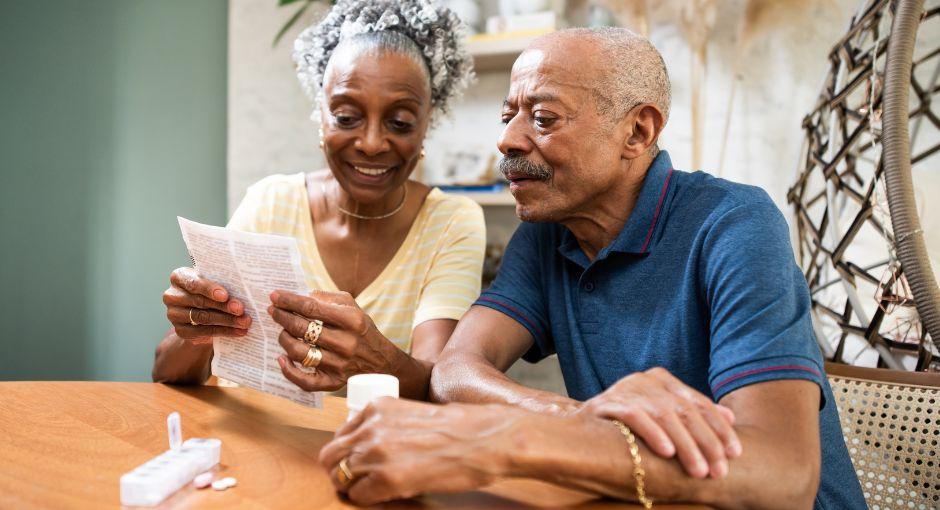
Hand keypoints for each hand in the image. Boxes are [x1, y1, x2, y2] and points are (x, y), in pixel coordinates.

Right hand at [162, 267, 249, 344]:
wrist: (201, 313)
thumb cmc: (211, 291)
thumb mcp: (214, 283)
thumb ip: (223, 283)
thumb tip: (244, 291)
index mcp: (179, 277)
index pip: (193, 282)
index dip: (209, 289)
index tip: (225, 295)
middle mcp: (172, 295)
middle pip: (200, 301)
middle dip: (224, 306)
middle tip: (241, 310)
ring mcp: (173, 314)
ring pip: (203, 318)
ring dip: (227, 321)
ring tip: (244, 322)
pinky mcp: (180, 331)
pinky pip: (203, 332)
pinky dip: (224, 332)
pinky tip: (238, 331)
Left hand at [268, 290, 398, 391]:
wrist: (382, 361)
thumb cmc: (362, 330)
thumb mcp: (353, 307)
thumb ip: (328, 298)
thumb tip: (302, 296)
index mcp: (351, 320)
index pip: (312, 308)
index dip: (289, 301)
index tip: (274, 296)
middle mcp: (345, 343)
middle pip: (302, 329)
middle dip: (282, 317)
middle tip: (272, 311)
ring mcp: (339, 365)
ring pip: (299, 352)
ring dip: (284, 339)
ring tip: (282, 332)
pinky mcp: (334, 382)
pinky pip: (305, 381)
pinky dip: (289, 371)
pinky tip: (282, 359)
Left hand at [318, 398, 512, 504]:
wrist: (485, 439)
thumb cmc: (459, 428)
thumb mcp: (413, 413)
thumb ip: (387, 424)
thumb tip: (372, 446)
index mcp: (377, 407)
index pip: (340, 434)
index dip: (347, 451)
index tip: (357, 460)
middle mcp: (371, 427)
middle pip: (330, 456)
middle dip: (339, 470)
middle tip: (356, 480)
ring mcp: (376, 453)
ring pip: (339, 476)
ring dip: (352, 486)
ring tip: (372, 489)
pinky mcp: (386, 479)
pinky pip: (358, 495)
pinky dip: (366, 499)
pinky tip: (384, 495)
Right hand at [578, 367, 740, 478]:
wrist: (579, 428)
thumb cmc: (627, 426)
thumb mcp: (663, 417)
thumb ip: (693, 414)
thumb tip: (730, 416)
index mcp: (662, 379)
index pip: (699, 404)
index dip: (720, 429)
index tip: (735, 453)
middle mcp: (646, 380)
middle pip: (685, 412)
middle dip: (706, 443)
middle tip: (719, 470)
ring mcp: (626, 388)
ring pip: (665, 416)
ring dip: (686, 445)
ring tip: (698, 470)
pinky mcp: (607, 402)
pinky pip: (635, 417)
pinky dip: (653, 433)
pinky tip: (667, 452)